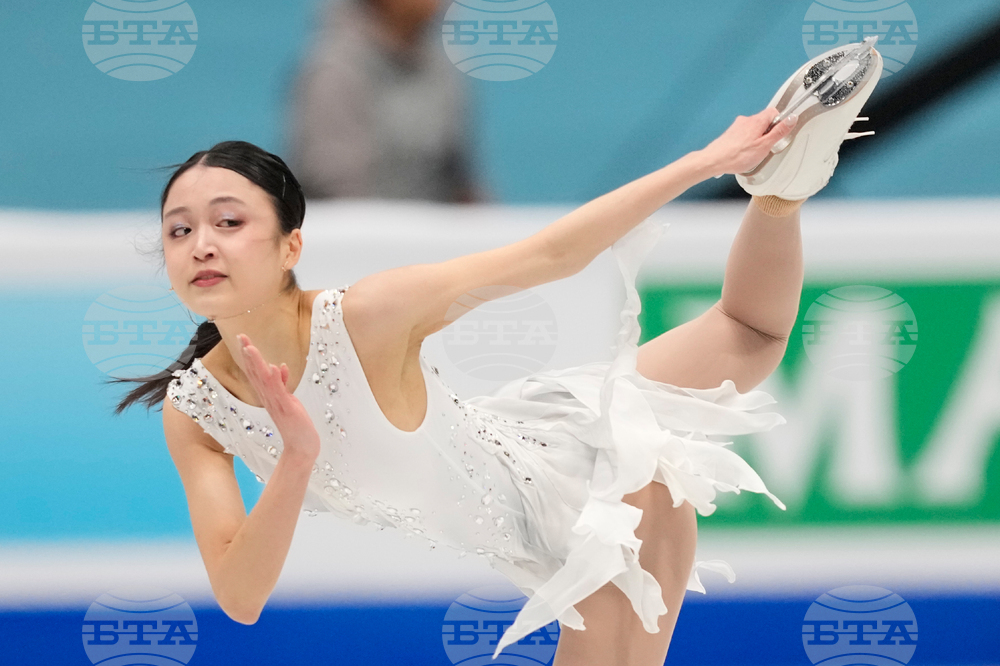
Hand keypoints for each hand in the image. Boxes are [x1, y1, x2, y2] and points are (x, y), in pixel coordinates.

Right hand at [238, 333, 320, 463]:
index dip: (249, 355)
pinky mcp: (287, 409)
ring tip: (250, 348)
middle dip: (248, 355)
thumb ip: (283, 383)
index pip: (256, 372)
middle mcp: (268, 398)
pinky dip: (276, 380)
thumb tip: (280, 367)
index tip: (243, 339)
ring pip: (264, 380)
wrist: (301, 447)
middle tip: (240, 337)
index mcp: (269, 394)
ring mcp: (277, 403)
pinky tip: (274, 368)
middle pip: (255, 373)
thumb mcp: (289, 399)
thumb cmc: (295, 424)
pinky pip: (279, 392)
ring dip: (257, 364)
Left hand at [700, 107, 798, 176]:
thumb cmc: (738, 155)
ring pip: (753, 128)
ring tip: (753, 153)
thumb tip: (793, 118)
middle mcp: (746, 120)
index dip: (779, 122)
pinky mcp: (730, 134)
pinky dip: (746, 142)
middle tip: (765, 147)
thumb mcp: (764, 145)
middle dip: (767, 132)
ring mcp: (736, 126)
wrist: (714, 160)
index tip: (778, 134)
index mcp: (757, 120)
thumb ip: (779, 131)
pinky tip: (743, 153)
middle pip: (763, 121)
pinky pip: (743, 135)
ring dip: (756, 138)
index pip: (774, 112)